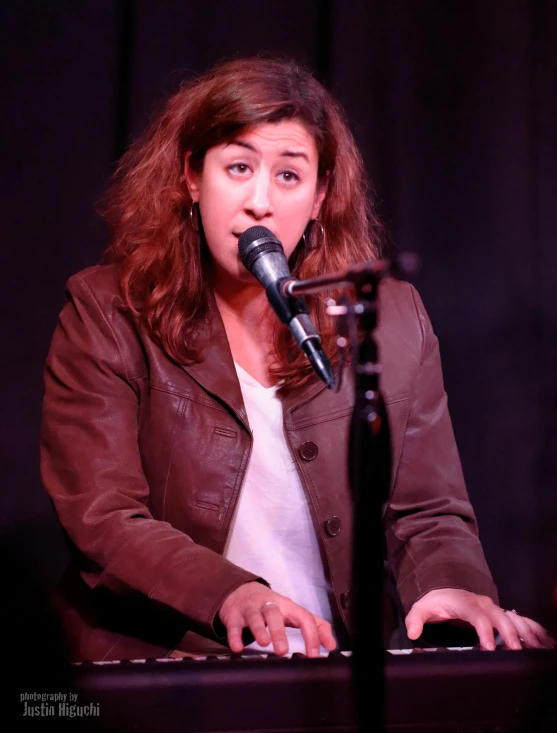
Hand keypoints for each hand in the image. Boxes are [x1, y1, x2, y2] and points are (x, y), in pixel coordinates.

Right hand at [218, 582, 335, 656]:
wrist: (241, 591)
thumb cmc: (271, 605)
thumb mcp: (293, 612)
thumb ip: (314, 625)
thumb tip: (331, 644)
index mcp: (287, 606)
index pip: (302, 617)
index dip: (310, 635)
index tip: (313, 655)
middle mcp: (269, 605)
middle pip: (275, 614)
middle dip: (279, 632)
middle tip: (283, 651)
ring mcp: (250, 608)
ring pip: (254, 616)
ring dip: (258, 629)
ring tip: (263, 643)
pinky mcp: (234, 615)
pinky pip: (233, 624)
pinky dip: (234, 635)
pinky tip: (237, 647)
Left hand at [405, 588, 555, 650]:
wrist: (445, 589)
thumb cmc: (437, 602)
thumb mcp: (422, 608)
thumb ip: (415, 619)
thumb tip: (413, 632)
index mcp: (465, 603)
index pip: (477, 616)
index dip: (484, 631)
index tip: (489, 647)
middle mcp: (483, 604)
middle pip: (500, 617)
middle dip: (510, 633)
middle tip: (518, 651)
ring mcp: (494, 607)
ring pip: (513, 617)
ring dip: (526, 632)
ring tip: (537, 648)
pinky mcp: (500, 612)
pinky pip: (520, 618)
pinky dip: (533, 628)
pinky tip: (543, 640)